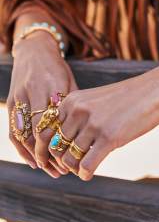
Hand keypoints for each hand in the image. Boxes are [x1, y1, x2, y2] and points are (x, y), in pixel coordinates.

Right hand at [7, 31, 76, 177]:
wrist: (34, 50)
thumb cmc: (58, 68)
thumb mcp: (70, 82)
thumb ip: (72, 106)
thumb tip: (85, 133)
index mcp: (52, 85)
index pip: (54, 122)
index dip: (62, 144)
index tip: (73, 158)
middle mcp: (33, 92)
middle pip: (38, 132)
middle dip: (50, 155)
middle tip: (63, 171)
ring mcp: (19, 97)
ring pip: (24, 134)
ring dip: (36, 156)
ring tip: (50, 170)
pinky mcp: (11, 102)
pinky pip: (13, 130)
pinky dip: (21, 148)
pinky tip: (33, 161)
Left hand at [44, 66, 158, 180]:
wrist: (156, 90)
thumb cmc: (128, 97)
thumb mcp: (97, 100)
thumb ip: (78, 116)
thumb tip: (65, 143)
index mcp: (72, 100)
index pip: (47, 131)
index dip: (49, 147)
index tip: (58, 156)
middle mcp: (78, 111)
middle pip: (56, 146)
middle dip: (62, 160)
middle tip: (72, 165)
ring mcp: (93, 124)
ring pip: (69, 158)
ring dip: (74, 168)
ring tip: (82, 168)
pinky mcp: (109, 138)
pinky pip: (86, 165)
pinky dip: (85, 173)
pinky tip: (90, 173)